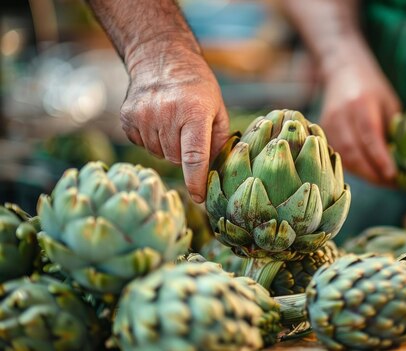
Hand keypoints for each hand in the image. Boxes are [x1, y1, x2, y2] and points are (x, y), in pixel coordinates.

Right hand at [121, 42, 228, 202]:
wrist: (162, 59)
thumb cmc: (197, 88)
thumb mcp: (217, 110)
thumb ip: (220, 143)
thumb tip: (218, 175)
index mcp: (194, 112)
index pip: (194, 156)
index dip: (196, 181)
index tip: (200, 199)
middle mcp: (166, 114)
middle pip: (176, 158)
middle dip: (184, 154)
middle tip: (188, 131)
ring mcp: (143, 115)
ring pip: (159, 154)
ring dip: (168, 146)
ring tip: (173, 122)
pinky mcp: (127, 118)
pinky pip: (142, 145)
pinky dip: (152, 139)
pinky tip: (157, 120)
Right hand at [319, 56, 400, 184]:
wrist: (343, 71)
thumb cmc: (373, 89)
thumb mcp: (389, 103)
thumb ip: (392, 129)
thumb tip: (402, 161)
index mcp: (361, 103)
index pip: (369, 136)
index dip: (380, 158)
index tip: (393, 175)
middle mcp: (341, 114)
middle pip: (353, 151)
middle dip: (372, 173)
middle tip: (390, 183)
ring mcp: (328, 123)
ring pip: (343, 157)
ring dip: (363, 173)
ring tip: (381, 181)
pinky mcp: (322, 131)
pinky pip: (337, 155)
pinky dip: (353, 167)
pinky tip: (367, 172)